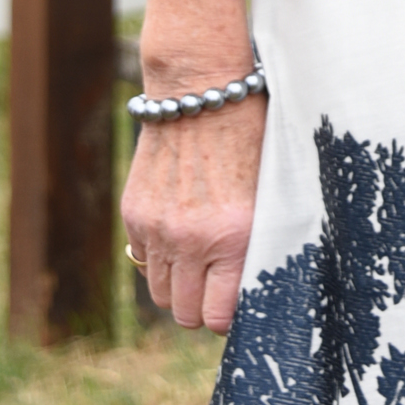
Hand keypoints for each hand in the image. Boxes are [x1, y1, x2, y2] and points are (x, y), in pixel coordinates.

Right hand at [121, 73, 264, 330]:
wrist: (202, 87)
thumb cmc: (251, 132)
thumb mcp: (269, 189)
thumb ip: (259, 240)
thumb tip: (254, 286)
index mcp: (234, 235)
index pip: (219, 317)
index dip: (229, 316)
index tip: (238, 303)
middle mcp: (192, 239)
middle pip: (185, 314)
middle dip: (203, 306)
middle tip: (220, 285)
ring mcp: (157, 228)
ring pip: (161, 292)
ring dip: (180, 285)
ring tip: (202, 261)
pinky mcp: (134, 213)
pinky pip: (143, 259)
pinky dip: (160, 256)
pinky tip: (181, 230)